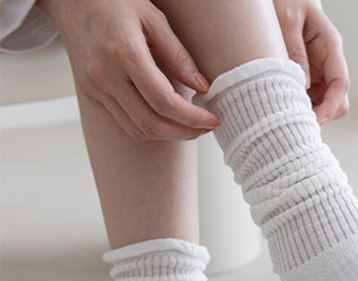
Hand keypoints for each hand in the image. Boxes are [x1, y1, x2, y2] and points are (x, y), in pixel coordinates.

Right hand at [37, 0, 219, 140]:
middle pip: (152, 123)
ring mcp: (94, 88)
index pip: (164, 102)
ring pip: (138, 131)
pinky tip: (164, 120)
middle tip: (204, 128)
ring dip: (167, 135)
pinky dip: (148, 130)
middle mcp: (105, 75)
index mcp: (123, 52)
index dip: (192, 118)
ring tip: (188, 126)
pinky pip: (123, 126)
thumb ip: (179, 55)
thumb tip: (202, 87)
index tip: (212, 120)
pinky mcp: (90, 95)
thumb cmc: (115, 2)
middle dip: (184, 132)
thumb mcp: (153, 18)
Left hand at [273, 0, 349, 125]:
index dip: (331, 106)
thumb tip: (304, 85)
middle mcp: (329, 62)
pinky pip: (311, 100)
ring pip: (326, 103)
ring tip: (288, 114)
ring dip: (311, 112)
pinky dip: (302, 107)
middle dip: (324, 113)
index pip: (340, 83)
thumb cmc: (286, 1)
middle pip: (339, 100)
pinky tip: (286, 106)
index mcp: (330, 46)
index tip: (318, 121)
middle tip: (298, 121)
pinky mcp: (309, 77)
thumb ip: (296, 51)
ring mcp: (320, 71)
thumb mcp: (288, 21)